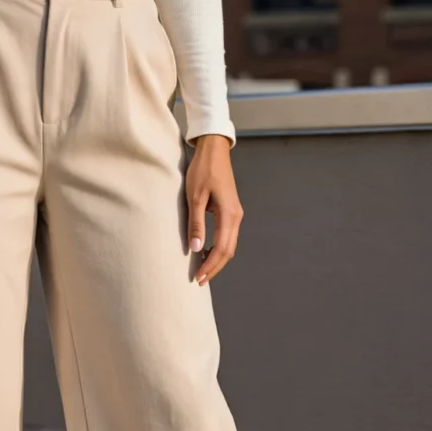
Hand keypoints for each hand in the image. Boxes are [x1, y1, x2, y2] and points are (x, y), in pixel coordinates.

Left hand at [186, 134, 242, 286]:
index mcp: (229, 215)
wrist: (214, 150)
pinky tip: (206, 251)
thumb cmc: (203, 170)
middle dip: (214, 267)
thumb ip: (196, 224)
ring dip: (217, 259)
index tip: (198, 278)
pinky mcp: (231, 210)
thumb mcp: (195, 197)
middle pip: (228, 251)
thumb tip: (195, 249)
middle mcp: (236, 216)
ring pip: (229, 244)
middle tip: (199, 280)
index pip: (221, 249)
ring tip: (202, 269)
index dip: (210, 266)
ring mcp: (236, 213)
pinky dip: (219, 248)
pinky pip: (228, 235)